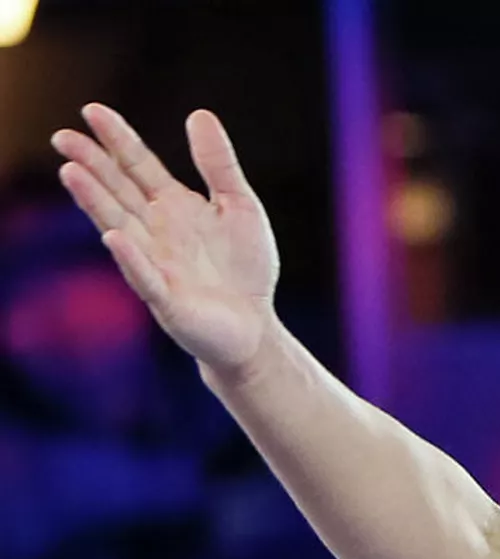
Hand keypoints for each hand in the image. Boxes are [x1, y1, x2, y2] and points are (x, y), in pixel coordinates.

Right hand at [52, 106, 279, 376]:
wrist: (257, 328)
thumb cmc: (246, 269)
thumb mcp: (240, 206)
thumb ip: (219, 165)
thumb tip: (199, 114)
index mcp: (172, 205)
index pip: (138, 165)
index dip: (118, 139)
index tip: (92, 110)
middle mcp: (156, 231)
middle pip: (119, 191)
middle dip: (92, 165)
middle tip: (63, 138)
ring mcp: (157, 264)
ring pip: (120, 227)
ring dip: (96, 203)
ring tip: (72, 173)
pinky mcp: (168, 300)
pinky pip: (145, 277)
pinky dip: (131, 259)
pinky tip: (115, 238)